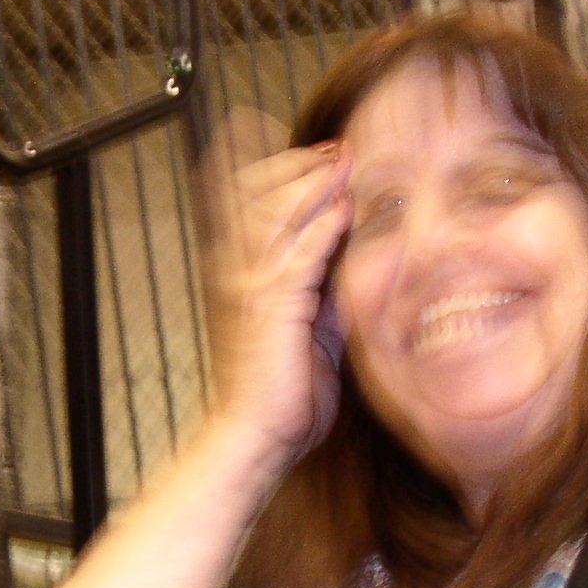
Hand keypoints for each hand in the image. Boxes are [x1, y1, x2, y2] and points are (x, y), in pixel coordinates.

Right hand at [202, 120, 353, 473]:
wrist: (256, 437)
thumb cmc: (282, 393)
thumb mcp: (312, 327)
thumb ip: (324, 288)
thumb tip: (348, 258)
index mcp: (242, 275)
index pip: (250, 204)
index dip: (283, 172)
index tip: (325, 155)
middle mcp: (238, 274)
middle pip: (258, 197)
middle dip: (299, 167)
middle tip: (339, 150)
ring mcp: (250, 289)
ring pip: (277, 217)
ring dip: (314, 185)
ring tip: (345, 162)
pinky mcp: (271, 309)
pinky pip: (298, 256)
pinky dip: (322, 228)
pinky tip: (345, 208)